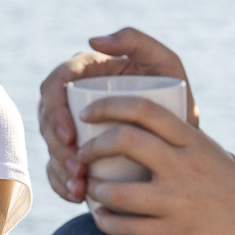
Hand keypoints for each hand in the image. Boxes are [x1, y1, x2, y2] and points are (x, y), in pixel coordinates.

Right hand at [37, 30, 192, 202]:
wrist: (187, 143)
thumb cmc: (176, 97)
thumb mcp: (164, 63)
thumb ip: (135, 40)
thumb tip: (92, 41)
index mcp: (86, 72)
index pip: (55, 85)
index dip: (54, 110)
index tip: (71, 135)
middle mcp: (74, 98)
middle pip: (47, 119)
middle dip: (56, 146)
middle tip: (77, 166)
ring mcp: (74, 126)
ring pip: (51, 145)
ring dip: (59, 166)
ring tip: (79, 185)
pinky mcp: (79, 152)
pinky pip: (57, 168)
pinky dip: (61, 183)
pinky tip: (75, 194)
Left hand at [76, 96, 234, 234]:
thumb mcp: (210, 153)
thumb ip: (178, 140)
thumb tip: (136, 127)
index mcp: (193, 141)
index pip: (144, 109)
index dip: (108, 106)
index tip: (88, 112)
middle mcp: (185, 166)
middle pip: (124, 141)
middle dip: (93, 147)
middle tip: (83, 154)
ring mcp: (179, 201)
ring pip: (117, 191)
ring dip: (95, 189)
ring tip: (91, 189)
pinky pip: (127, 229)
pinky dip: (106, 223)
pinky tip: (102, 218)